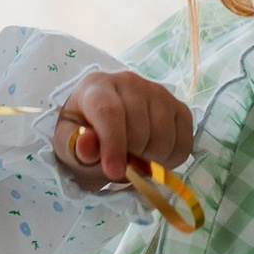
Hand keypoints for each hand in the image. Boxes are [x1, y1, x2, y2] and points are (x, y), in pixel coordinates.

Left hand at [53, 69, 196, 195]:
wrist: (104, 132)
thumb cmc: (83, 139)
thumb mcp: (69, 148)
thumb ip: (76, 148)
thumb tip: (86, 145)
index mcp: (96, 86)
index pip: (109, 112)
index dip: (113, 144)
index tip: (113, 172)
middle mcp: (129, 81)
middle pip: (140, 128)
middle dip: (131, 157)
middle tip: (122, 164)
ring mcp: (158, 91)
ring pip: (164, 136)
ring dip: (151, 160)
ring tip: (136, 160)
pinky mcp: (179, 107)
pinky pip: (185, 141)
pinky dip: (171, 159)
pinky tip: (154, 157)